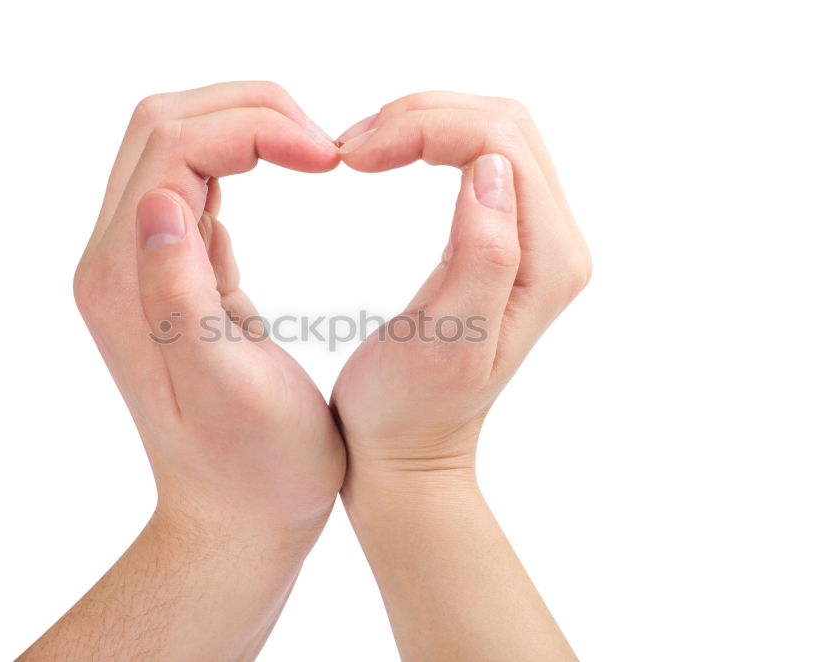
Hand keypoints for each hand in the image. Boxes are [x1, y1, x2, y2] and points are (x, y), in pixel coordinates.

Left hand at [22, 82, 344, 660]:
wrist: (234, 518)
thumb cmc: (256, 469)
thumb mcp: (227, 389)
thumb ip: (182, 295)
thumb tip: (163, 202)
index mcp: (127, 283)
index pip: (173, 146)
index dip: (253, 126)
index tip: (327, 155)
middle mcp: (116, 263)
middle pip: (165, 126)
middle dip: (248, 110)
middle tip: (323, 146)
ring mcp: (138, 267)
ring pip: (177, 146)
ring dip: (245, 128)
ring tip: (313, 154)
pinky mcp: (168, 276)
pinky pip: (191, 185)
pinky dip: (239, 162)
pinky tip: (283, 180)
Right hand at [332, 92, 590, 478]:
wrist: (408, 449)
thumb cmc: (410, 409)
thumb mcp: (446, 343)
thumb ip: (483, 257)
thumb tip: (490, 171)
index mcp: (548, 263)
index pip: (499, 143)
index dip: (424, 128)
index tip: (353, 156)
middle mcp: (555, 243)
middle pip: (502, 124)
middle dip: (422, 116)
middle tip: (351, 148)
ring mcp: (533, 239)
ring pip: (490, 133)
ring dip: (422, 123)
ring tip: (359, 150)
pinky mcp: (504, 239)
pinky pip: (477, 157)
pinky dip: (428, 141)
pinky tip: (388, 158)